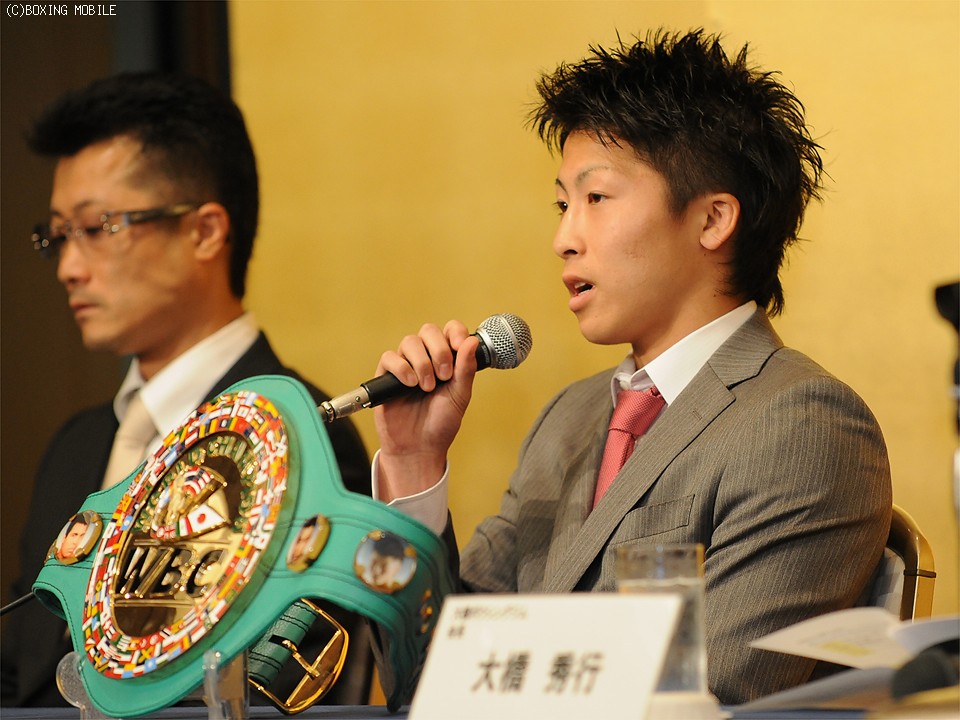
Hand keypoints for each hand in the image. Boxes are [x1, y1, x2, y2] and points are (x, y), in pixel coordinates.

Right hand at [374, 320, 479, 500]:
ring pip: (409, 341)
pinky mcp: (386, 376)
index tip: (459, 346)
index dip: (455, 332)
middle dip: (439, 350)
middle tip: (444, 376)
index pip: (449, 330)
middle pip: (428, 331)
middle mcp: (426, 358)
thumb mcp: (460, 395)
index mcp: (446, 359)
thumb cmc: (441, 423)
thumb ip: (466, 368)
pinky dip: (402, 368)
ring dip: (422, 363)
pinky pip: (390, 357)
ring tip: (427, 387)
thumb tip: (472, 341)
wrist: (419, 447)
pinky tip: (410, 385)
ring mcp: (406, 365)